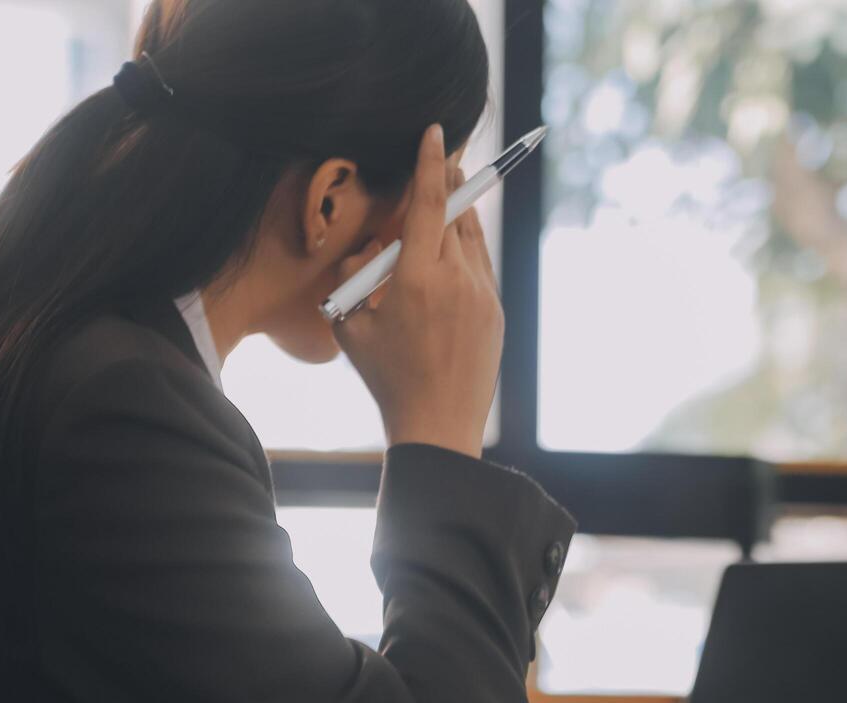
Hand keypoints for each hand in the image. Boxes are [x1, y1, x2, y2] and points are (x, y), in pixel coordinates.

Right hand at [332, 124, 501, 458]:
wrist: (438, 425)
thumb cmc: (387, 379)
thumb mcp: (352, 327)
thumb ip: (351, 280)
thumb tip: (364, 251)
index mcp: (417, 280)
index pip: (429, 204)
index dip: (432, 164)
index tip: (437, 132)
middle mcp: (456, 281)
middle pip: (455, 213)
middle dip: (448, 183)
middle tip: (442, 158)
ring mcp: (482, 296)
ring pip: (471, 239)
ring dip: (457, 217)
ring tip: (443, 206)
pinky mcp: (495, 312)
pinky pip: (481, 267)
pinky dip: (466, 252)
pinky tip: (452, 255)